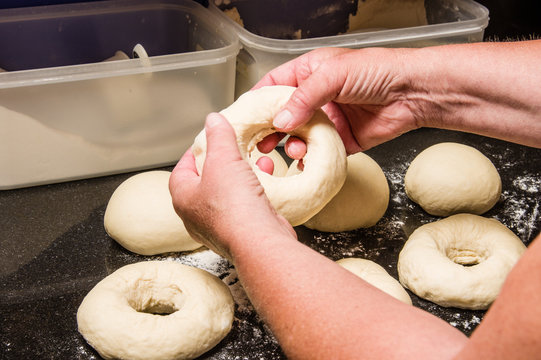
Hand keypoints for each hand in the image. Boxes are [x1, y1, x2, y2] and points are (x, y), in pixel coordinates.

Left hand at [169, 113, 296, 260]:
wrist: (260, 242)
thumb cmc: (233, 205)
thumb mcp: (223, 160)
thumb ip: (218, 137)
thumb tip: (213, 120)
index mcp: (183, 198)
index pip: (182, 169)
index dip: (194, 152)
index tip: (208, 141)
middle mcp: (197, 216)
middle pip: (206, 181)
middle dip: (223, 163)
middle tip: (232, 150)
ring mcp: (219, 226)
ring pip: (228, 194)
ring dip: (242, 175)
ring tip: (255, 160)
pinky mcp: (241, 231)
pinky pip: (245, 205)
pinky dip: (255, 190)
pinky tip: (267, 178)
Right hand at [255, 47, 421, 157]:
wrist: (412, 93)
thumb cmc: (378, 71)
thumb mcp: (334, 74)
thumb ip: (304, 97)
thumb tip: (280, 120)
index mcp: (309, 73)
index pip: (274, 86)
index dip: (257, 101)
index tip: (244, 117)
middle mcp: (315, 98)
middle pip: (282, 115)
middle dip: (269, 129)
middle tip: (259, 143)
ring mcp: (327, 120)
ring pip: (298, 137)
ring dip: (291, 145)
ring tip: (292, 149)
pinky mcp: (341, 140)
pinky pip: (319, 152)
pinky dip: (309, 159)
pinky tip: (305, 161)